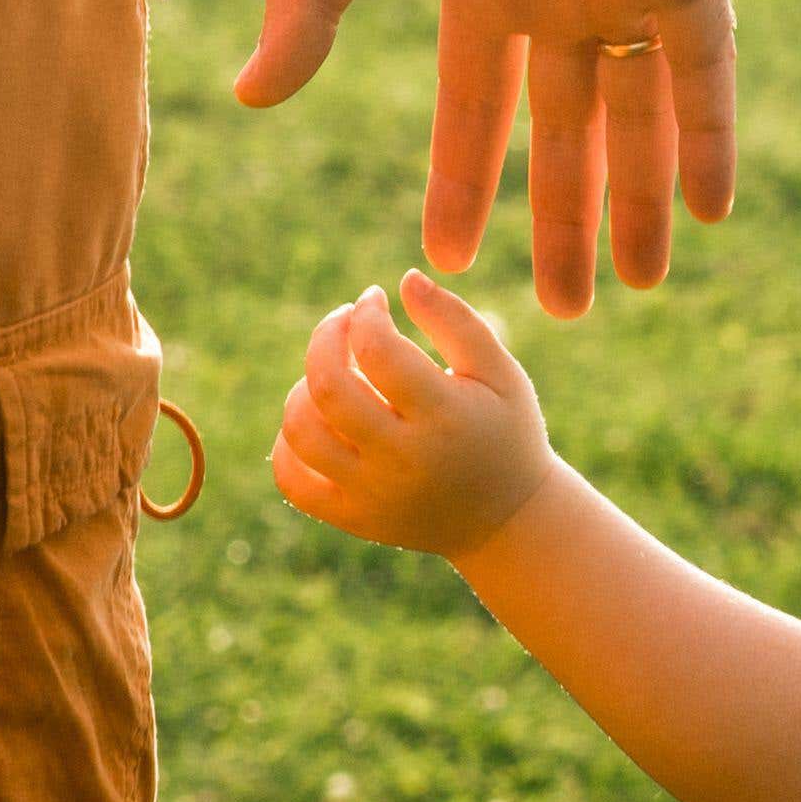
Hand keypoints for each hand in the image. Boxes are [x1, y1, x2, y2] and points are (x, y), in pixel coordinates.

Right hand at [232, 0, 738, 317]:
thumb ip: (311, 3)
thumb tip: (252, 96)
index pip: (480, 105)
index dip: (468, 180)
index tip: (450, 258)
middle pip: (570, 128)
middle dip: (567, 216)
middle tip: (567, 312)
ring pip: (640, 112)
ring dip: (640, 198)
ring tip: (641, 284)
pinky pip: (705, 64)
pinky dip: (710, 134)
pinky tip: (711, 208)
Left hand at [273, 273, 561, 561]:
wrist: (510, 522)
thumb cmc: (505, 432)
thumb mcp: (500, 372)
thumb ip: (455, 320)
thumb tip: (402, 280)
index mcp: (445, 418)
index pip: (378, 350)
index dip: (365, 312)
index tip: (374, 299)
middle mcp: (404, 461)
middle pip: (328, 388)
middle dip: (325, 338)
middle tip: (342, 322)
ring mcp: (373, 496)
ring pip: (301, 431)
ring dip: (305, 387)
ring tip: (335, 375)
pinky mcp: (354, 520)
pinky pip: (292, 480)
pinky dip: (290, 442)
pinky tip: (320, 419)